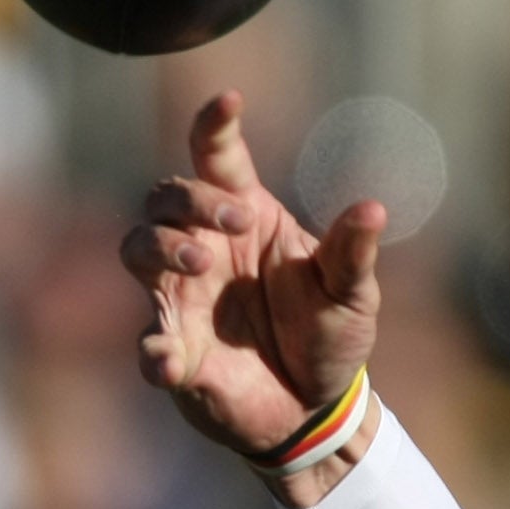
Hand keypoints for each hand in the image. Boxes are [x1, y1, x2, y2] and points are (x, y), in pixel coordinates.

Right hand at [122, 91, 385, 490]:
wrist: (317, 408)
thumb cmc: (330, 336)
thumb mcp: (352, 294)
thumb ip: (352, 253)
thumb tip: (372, 209)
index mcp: (247, 218)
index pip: (217, 159)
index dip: (214, 126)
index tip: (230, 100)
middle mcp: (205, 248)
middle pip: (165, 197)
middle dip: (191, 200)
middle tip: (234, 220)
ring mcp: (181, 296)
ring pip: (137, 249)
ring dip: (160, 248)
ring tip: (201, 266)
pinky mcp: (175, 348)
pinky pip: (149, 340)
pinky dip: (154, 350)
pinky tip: (168, 362)